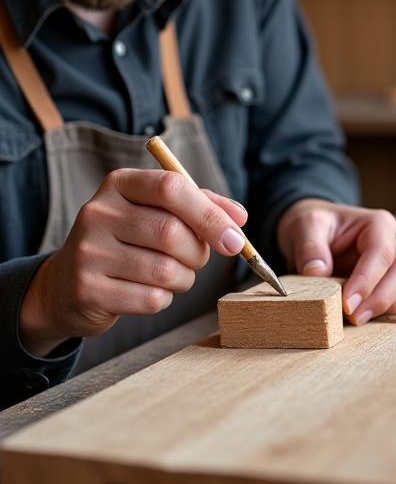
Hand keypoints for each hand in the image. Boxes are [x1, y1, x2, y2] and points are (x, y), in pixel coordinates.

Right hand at [20, 169, 247, 355]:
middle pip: (171, 232)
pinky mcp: (88, 289)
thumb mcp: (157, 212)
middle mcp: (98, 212)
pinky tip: (146, 291)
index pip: (171, 187)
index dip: (210, 214)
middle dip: (198, 253)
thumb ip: (200, 207)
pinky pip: (151, 299)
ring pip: (165, 271)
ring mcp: (88, 252)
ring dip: (184, 279)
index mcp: (119, 184)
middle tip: (197, 259)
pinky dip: (163, 299)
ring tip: (171, 275)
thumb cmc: (128, 241)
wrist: (68, 284)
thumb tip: (239, 218)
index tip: (235, 238)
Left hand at [277, 198, 395, 325]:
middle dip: (380, 299)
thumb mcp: (305, 226)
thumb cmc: (315, 226)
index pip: (381, 252)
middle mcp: (394, 244)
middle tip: (353, 318)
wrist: (314, 234)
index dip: (367, 280)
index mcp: (377, 225)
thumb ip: (310, 247)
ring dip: (386, 309)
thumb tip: (317, 273)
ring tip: (357, 320)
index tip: (347, 304)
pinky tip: (379, 317)